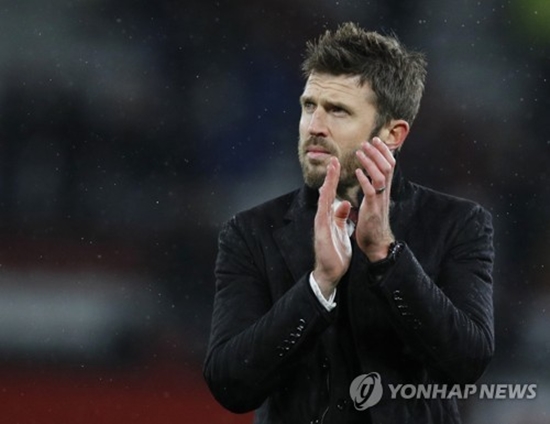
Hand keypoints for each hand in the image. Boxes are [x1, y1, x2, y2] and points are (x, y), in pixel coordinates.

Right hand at [312, 157, 351, 298]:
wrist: (330, 271)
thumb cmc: (335, 253)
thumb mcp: (341, 230)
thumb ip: (341, 216)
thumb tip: (345, 203)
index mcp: (328, 217)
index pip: (331, 194)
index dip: (334, 180)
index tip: (337, 165)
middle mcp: (322, 217)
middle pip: (326, 193)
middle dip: (330, 176)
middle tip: (333, 160)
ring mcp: (321, 223)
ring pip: (323, 199)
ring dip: (327, 183)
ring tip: (331, 170)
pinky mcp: (322, 231)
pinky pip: (323, 213)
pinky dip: (325, 201)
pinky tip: (326, 191)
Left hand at [354, 137, 395, 260]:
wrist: (376, 244)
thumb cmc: (372, 225)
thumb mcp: (373, 203)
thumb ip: (372, 190)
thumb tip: (367, 179)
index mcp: (384, 190)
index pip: (389, 166)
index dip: (383, 152)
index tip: (375, 140)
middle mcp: (384, 192)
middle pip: (388, 166)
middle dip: (378, 152)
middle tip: (367, 141)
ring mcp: (380, 199)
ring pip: (380, 175)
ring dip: (370, 161)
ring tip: (360, 152)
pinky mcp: (373, 208)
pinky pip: (371, 190)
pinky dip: (364, 179)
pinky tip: (357, 172)